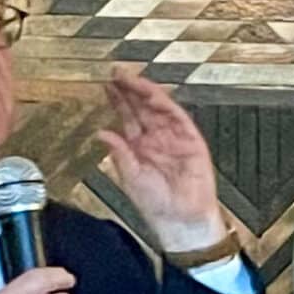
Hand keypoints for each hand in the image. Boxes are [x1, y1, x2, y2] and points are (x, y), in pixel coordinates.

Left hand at [97, 72, 227, 251]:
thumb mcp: (130, 177)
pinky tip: (153, 95)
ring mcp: (174, 138)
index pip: (128, 117)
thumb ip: (119, 153)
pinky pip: (178, 118)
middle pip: (142, 107)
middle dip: (130, 89)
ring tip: (131, 78)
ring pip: (159, 108)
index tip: (106, 85)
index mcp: (140, 146)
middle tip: (116, 72)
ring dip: (146, 92)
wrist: (180, 220)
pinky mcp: (191, 141)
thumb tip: (102, 133)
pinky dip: (166, 106)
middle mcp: (157, 138)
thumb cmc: (157, 205)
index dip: (118, 100)